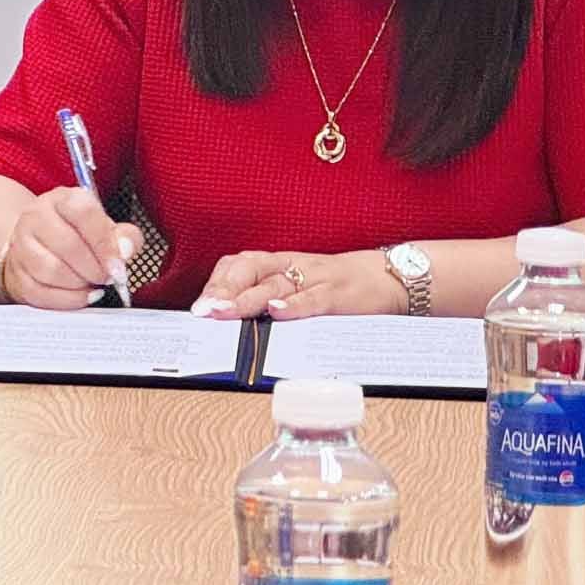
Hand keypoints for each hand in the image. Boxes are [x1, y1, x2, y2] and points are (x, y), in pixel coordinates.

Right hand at [0, 187, 140, 310]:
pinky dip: (66, 300)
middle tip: (107, 278)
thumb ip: (125, 237)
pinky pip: (39, 292)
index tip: (118, 266)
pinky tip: (81, 296)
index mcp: (63, 199)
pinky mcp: (15, 272)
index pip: (83, 213)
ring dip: (79, 285)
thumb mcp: (106, 228)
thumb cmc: (79, 236)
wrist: (39, 245)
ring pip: (50, 271)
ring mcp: (21, 244)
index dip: (104, 243)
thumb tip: (125, 251)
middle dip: (94, 269)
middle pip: (67, 245)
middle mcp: (36, 216)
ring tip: (92, 285)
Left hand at [193, 250, 402, 319]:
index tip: (199, 306)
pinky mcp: (338, 294)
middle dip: (224, 290)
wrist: (386, 277)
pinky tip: (276, 312)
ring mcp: (316, 278)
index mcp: (281, 264)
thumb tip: (233, 321)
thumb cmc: (338, 286)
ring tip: (225, 312)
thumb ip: (270, 298)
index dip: (217, 282)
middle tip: (204, 311)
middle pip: (250, 269)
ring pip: (275, 284)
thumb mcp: (299, 286)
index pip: (240, 264)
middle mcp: (293, 266)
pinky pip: (312, 298)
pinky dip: (293, 305)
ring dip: (247, 299)